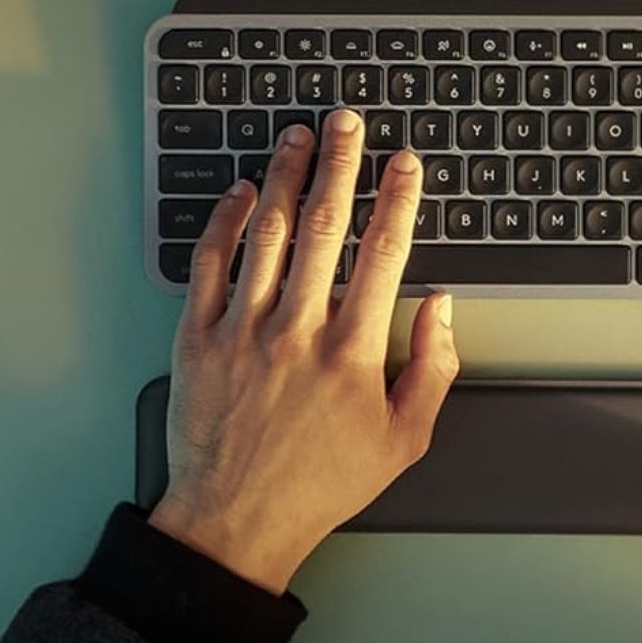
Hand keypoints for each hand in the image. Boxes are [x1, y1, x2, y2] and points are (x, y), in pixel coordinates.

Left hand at [149, 110, 458, 593]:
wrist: (236, 520)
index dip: (399, 199)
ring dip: (283, 176)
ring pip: (266, 233)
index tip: (406, 164)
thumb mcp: (405, 439)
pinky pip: (210, 264)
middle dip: (340, 164)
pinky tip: (240, 193)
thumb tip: (443, 309)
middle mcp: (298, 330)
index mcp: (353, 352)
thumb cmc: (322, 484)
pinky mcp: (198, 339)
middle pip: (324, 226)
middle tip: (347, 122)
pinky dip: (225, 221)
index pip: (384, 254)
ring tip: (297, 137)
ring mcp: (243, 330)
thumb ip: (434, 369)